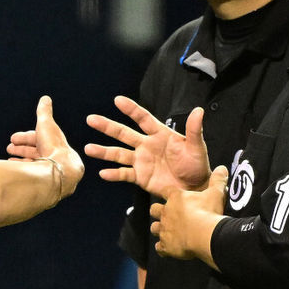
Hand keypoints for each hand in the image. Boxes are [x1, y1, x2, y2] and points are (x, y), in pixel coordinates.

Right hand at [7, 95, 83, 194]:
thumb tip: (45, 98)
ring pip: (33, 165)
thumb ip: (44, 112)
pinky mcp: (46, 184)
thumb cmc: (53, 147)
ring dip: (20, 160)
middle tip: (9, 148)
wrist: (60, 171)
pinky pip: (33, 176)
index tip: (12, 138)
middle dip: (21, 149)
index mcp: (54, 145)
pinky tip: (14, 170)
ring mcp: (50, 172)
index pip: (38, 140)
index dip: (24, 137)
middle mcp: (54, 159)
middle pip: (35, 152)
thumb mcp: (46, 124)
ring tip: (9, 159)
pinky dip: (22, 171)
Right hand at [84, 95, 210, 199]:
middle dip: (107, 126)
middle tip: (91, 119)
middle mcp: (146, 145)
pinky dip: (113, 174)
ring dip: (103, 151)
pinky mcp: (140, 177)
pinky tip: (103, 173)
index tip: (118, 100)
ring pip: (119, 154)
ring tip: (88, 148)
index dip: (131, 109)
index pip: (143, 119)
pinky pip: (124, 174)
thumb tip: (199, 110)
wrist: (194, 188)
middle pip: (123, 134)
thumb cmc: (196, 165)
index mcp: (160, 134)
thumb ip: (194, 130)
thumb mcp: (196, 147)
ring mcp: (141, 161)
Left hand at [150, 165, 229, 262]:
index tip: (173, 196)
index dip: (169, 194)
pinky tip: (170, 249)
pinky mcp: (165, 245)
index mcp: (175, 198)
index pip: (165, 191)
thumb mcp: (216, 193)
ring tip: (169, 232)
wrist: (205, 235)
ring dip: (160, 230)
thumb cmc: (209, 212)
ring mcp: (164, 230)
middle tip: (169, 215)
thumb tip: (222, 168)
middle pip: (153, 209)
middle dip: (159, 212)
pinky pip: (159, 248)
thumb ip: (218, 180)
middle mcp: (166, 212)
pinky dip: (163, 248)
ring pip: (154, 228)